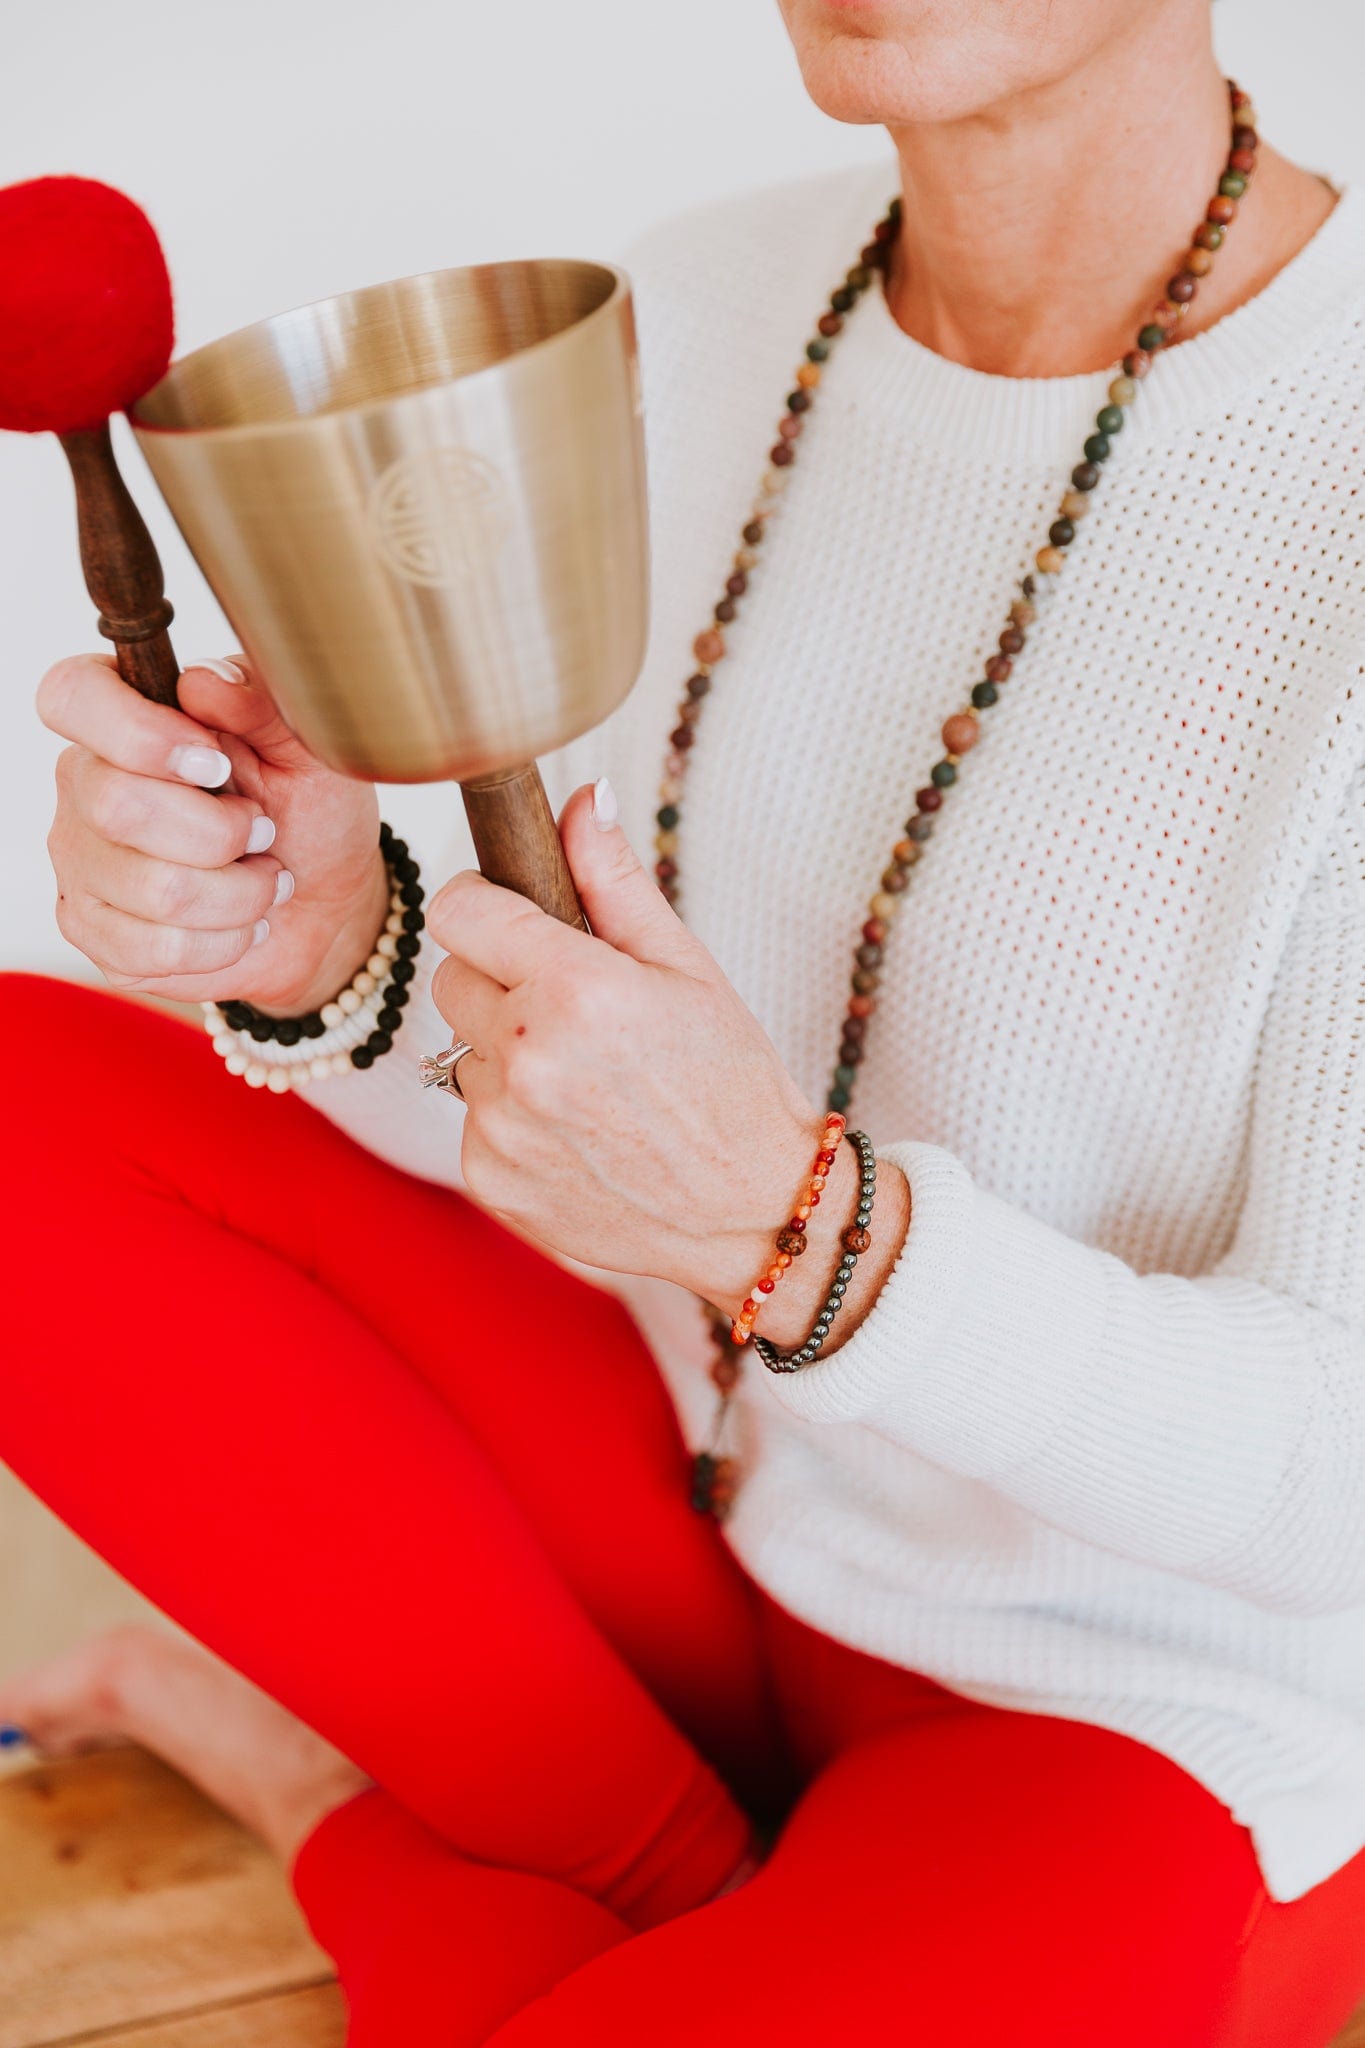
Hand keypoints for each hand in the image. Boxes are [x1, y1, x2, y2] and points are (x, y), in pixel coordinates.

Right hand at [41, 652, 387, 1011]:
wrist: (322, 902)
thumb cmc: (308, 812)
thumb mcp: (309, 747)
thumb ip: (262, 702)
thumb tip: (206, 682)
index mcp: (124, 718)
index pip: (72, 696)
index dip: (140, 734)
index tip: (215, 764)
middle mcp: (85, 785)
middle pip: (117, 806)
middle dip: (221, 832)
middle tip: (263, 830)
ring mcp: (81, 862)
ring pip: (152, 889)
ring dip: (240, 893)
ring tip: (265, 879)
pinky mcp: (94, 932)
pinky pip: (156, 949)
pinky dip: (225, 941)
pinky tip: (242, 922)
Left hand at [428, 781, 909, 1343]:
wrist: (755, 1212)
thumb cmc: (730, 1083)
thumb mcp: (688, 967)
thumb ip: (615, 881)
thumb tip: (581, 798)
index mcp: (575, 989)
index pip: (459, 909)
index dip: (486, 905)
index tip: (513, 918)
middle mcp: (526, 1059)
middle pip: (452, 979)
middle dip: (501, 982)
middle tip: (576, 1012)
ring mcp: (501, 1126)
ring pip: (462, 1053)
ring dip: (507, 1056)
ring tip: (588, 1082)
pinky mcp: (489, 1179)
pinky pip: (472, 1120)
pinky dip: (513, 1120)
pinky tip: (578, 1132)